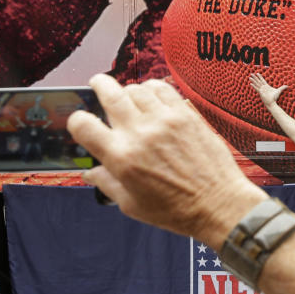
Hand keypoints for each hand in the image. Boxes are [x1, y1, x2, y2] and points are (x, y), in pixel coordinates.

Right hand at [68, 74, 266, 247]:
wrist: (218, 204)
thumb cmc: (176, 210)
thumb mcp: (132, 205)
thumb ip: (107, 184)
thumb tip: (89, 173)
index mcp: (121, 158)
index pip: (83, 125)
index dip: (77, 121)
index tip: (82, 123)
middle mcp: (140, 134)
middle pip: (109, 94)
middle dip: (99, 85)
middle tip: (97, 83)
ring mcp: (164, 121)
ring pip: (136, 89)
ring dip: (127, 91)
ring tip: (128, 98)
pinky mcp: (186, 115)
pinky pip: (163, 88)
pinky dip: (152, 88)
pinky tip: (152, 96)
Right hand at [249, 72, 286, 106]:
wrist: (272, 102)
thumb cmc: (274, 97)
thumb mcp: (279, 90)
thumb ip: (283, 87)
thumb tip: (288, 86)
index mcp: (266, 86)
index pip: (262, 80)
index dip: (260, 76)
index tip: (257, 73)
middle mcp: (263, 87)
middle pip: (258, 81)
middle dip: (255, 77)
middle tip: (251, 74)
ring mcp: (261, 90)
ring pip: (256, 84)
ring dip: (253, 80)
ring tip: (249, 77)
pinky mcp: (260, 92)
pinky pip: (256, 88)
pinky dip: (254, 86)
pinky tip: (250, 84)